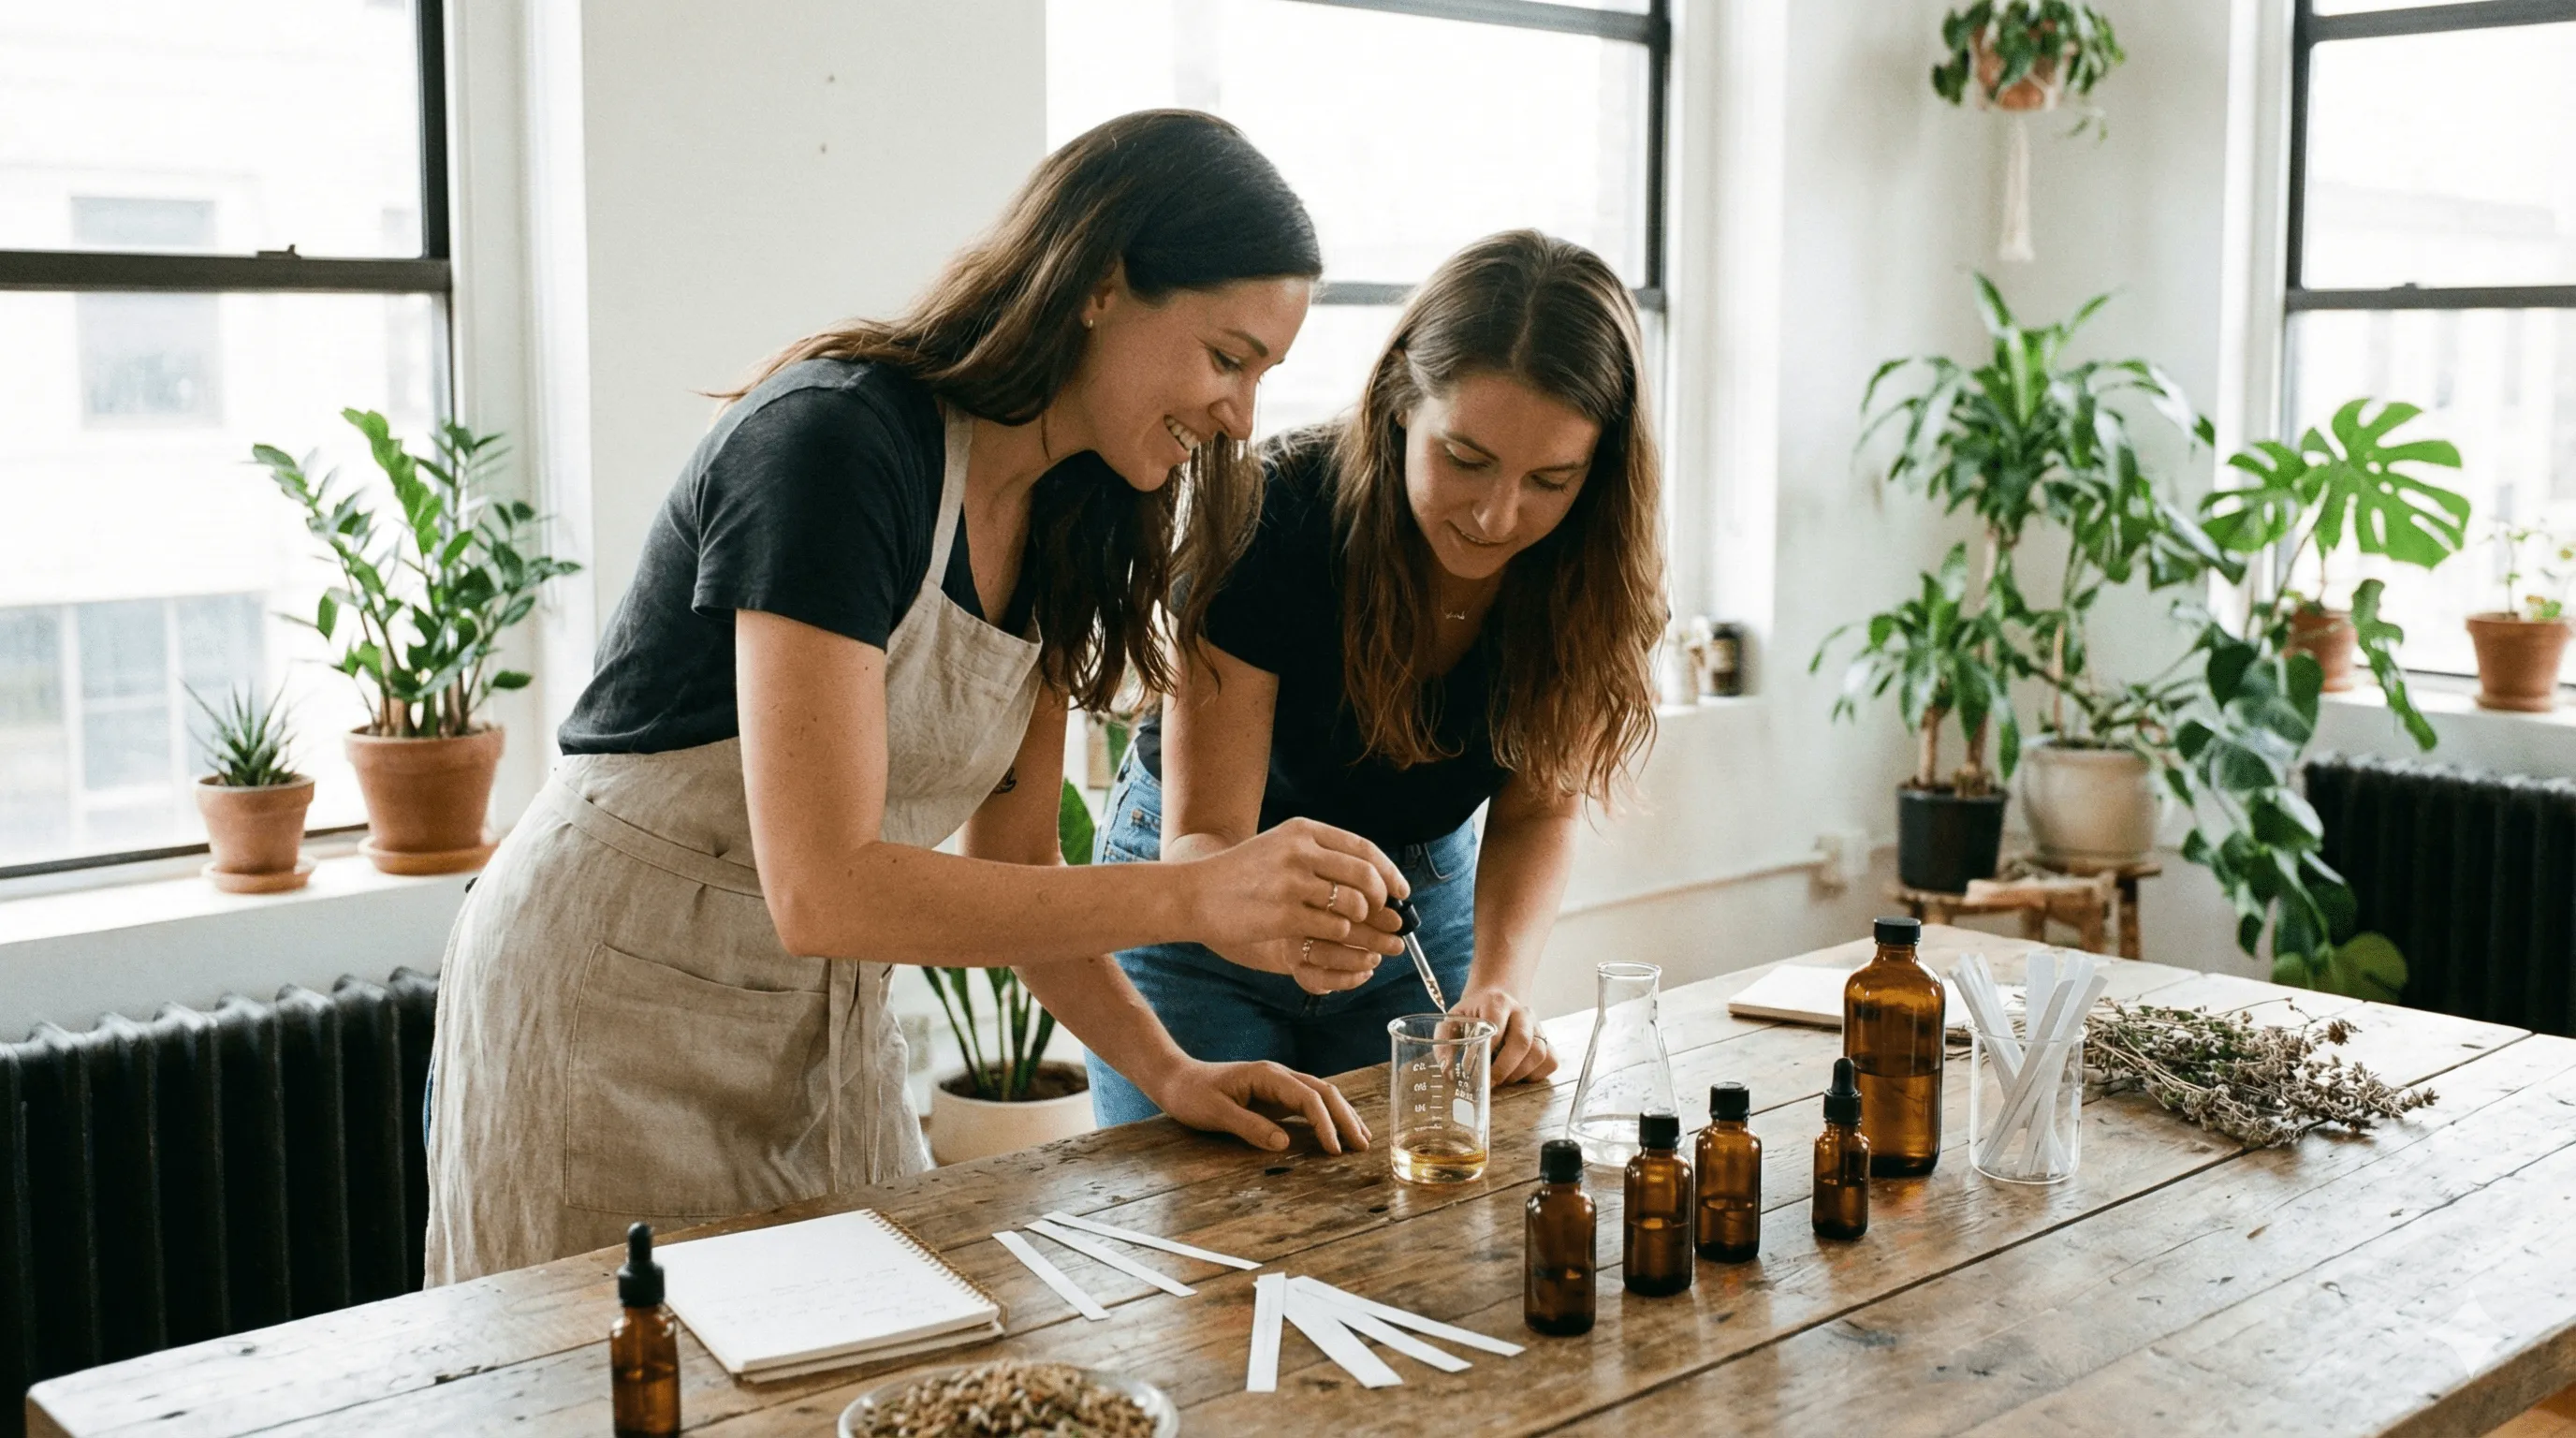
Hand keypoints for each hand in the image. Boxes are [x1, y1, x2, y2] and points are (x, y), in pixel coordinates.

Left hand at [1143, 1056, 1372, 1155]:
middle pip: (1324, 1092)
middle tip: (1363, 1145)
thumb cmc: (1191, 1094)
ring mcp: (1278, 1085)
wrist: (1175, 1079)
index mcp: (1268, 1076)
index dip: (1326, 1124)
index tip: (1335, 1150)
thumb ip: (1250, 1127)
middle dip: (1346, 1118)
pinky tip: (1337, 1132)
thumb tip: (1285, 1143)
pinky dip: (1327, 1117)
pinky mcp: (1274, 1096)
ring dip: (1342, 1116)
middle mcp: (1278, 1076)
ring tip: (1362, 1139)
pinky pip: (1308, 1104)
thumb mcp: (1216, 1113)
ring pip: (1321, 1096)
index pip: (1309, 1098)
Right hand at [1181, 819, 1408, 976]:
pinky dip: (1339, 935)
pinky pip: (1332, 927)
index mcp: (1303, 831)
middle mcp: (1300, 851)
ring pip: (1353, 904)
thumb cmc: (1241, 876)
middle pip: (1365, 875)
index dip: (1388, 872)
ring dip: (1360, 921)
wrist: (1195, 892)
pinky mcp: (1285, 914)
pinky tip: (1328, 935)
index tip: (1401, 891)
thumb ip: (1321, 856)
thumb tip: (1373, 879)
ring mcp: (1292, 882)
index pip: (1363, 848)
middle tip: (1385, 916)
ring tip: (1351, 927)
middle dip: (1383, 900)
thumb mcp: (1280, 848)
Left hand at [1451, 986, 1557, 1085]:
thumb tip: (1448, 1071)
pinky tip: (1519, 1076)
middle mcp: (1521, 1012)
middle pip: (1522, 1041)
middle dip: (1505, 1067)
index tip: (1475, 1066)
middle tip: (1490, 1082)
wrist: (1496, 998)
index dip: (1487, 1048)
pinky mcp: (1546, 1039)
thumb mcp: (1453, 1021)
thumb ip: (1444, 1043)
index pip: (1496, 1025)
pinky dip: (1536, 1074)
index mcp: (1497, 1002)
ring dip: (1520, 1073)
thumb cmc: (1473, 1014)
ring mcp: (1537, 1026)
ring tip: (1503, 1080)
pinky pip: (1550, 1061)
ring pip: (1539, 1053)